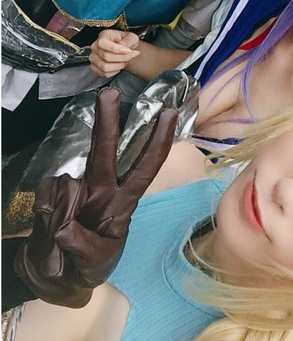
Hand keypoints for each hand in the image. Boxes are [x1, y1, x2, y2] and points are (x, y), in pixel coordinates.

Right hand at [15, 88, 177, 306]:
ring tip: (60, 245)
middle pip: (104, 151)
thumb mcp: (95, 262)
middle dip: (107, 121)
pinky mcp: (50, 193)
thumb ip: (83, 245)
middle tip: (109, 92)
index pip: (145, 167)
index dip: (158, 142)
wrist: (53, 277)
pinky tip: (48, 234)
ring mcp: (74, 189)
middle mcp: (101, 187)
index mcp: (123, 201)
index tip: (169, 113)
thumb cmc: (86, 265)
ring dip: (59, 217)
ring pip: (65, 184)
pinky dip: (44, 218)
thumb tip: (64, 226)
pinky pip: (45, 198)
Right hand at [89, 30, 139, 77]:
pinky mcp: (95, 67)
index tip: (129, 51)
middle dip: (122, 58)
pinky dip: (115, 71)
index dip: (116, 49)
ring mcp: (93, 58)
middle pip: (106, 56)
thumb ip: (128, 41)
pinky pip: (104, 74)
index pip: (103, 43)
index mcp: (103, 35)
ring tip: (125, 61)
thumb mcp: (132, 37)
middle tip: (131, 55)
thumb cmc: (127, 42)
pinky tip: (119, 65)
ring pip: (105, 67)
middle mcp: (95, 46)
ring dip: (119, 65)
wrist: (126, 50)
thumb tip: (123, 47)